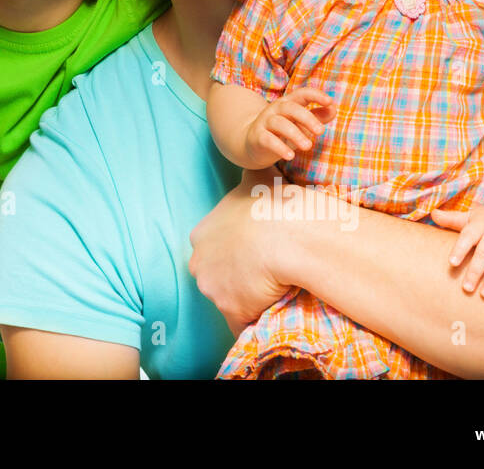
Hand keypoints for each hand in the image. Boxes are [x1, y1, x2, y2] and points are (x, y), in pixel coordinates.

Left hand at [189, 167, 293, 334]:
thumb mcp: (256, 177)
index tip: (252, 255)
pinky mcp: (230, 308)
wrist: (284, 232)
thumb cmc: (272, 204)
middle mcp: (199, 262)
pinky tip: (270, 315)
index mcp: (202, 234)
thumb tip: (257, 158)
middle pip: (215, 277)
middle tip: (262, 276)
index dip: (233, 254)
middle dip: (234, 278)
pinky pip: (241, 323)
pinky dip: (254, 320)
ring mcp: (212, 287)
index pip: (214, 250)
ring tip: (271, 294)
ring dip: (246, 299)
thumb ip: (251, 171)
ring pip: (227, 299)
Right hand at [245, 88, 333, 163]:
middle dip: (307, 118)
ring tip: (308, 146)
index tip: (329, 101)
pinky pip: (268, 140)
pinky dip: (279, 147)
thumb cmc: (282, 131)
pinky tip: (290, 156)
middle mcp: (275, 109)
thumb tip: (333, 109)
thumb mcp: (300, 123)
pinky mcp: (257, 137)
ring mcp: (265, 122)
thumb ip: (317, 116)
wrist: (253, 142)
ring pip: (279, 123)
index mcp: (288, 103)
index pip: (302, 94)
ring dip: (295, 134)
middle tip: (321, 131)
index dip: (315, 95)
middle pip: (290, 108)